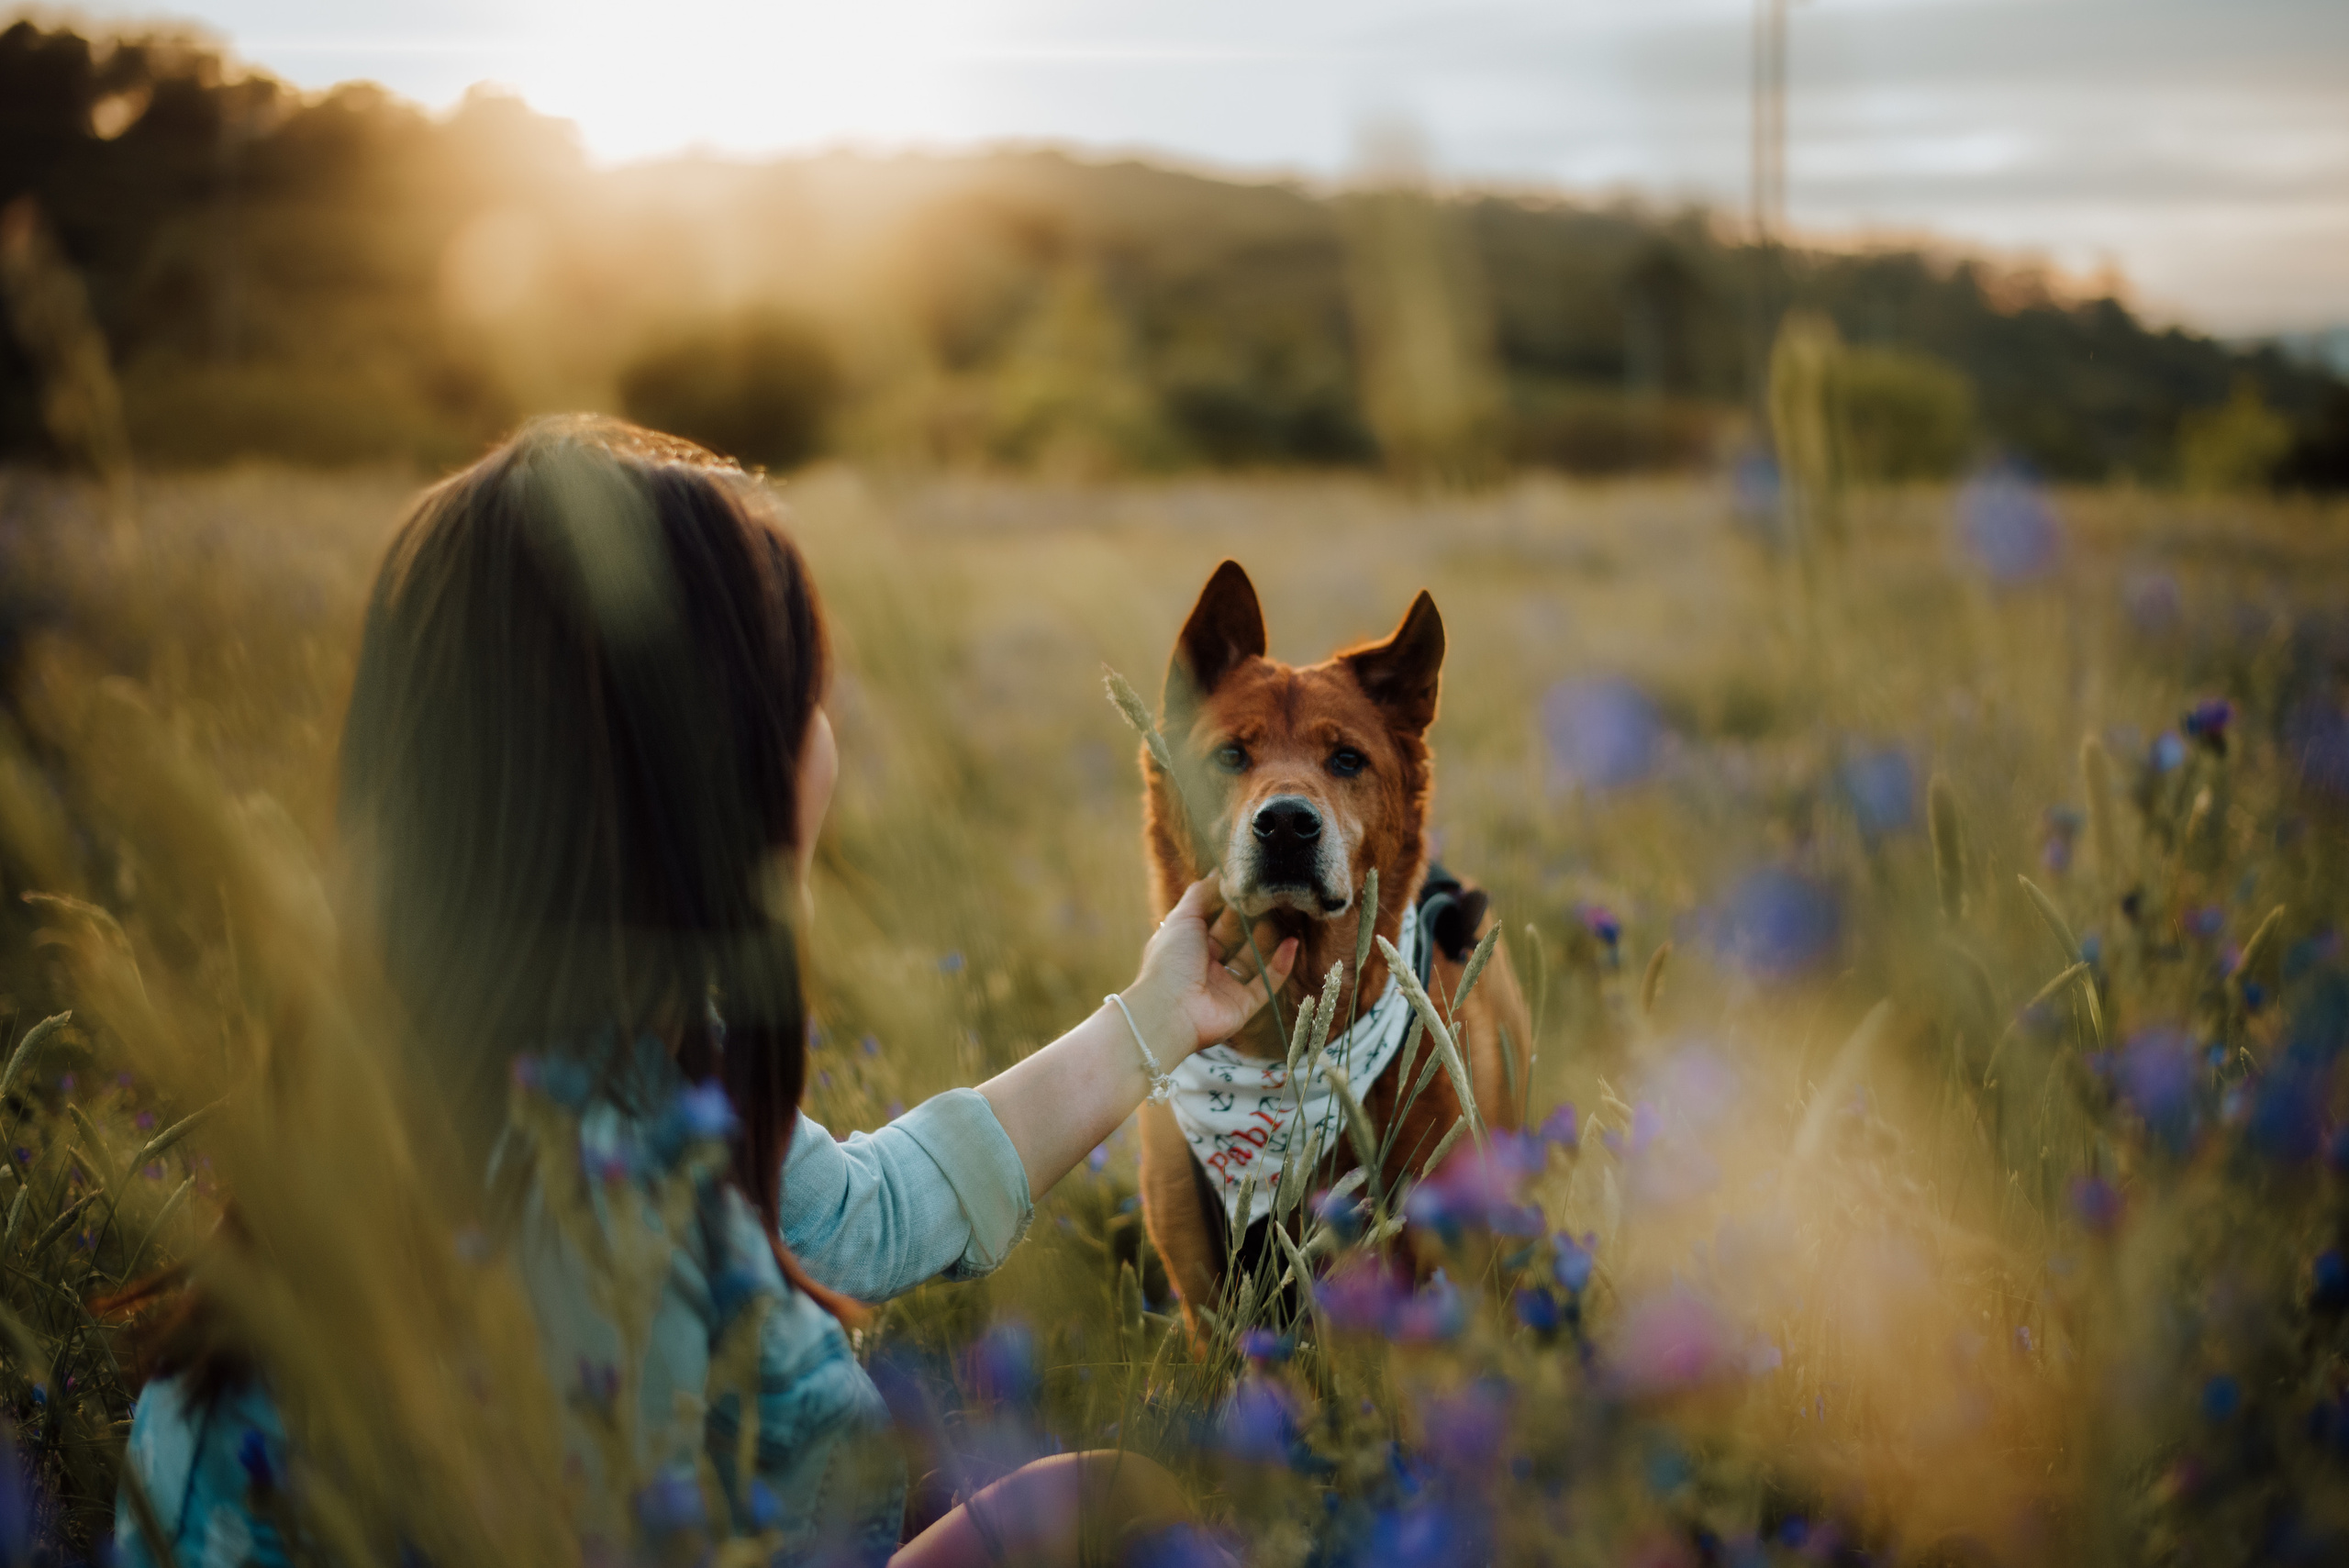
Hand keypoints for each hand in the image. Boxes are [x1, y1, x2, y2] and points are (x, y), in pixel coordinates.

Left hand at [1122, 876, 1297, 1061]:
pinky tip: (1292, 944)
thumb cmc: (1170, 960)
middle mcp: (1207, 966)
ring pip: (1254, 959)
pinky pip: (1266, 984)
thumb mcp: (1182, 918)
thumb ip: (1201, 893)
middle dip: (1254, 920)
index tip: (1252, 885)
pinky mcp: (1243, 1006)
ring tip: (1288, 915)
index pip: (1214, 920)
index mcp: (1188, 946)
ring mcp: (1225, 987)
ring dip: (1270, 939)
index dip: (1231, 904)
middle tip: (1275, 897)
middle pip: (1237, 939)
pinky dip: (1280, 965)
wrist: (1168, 1011)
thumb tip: (1218, 870)